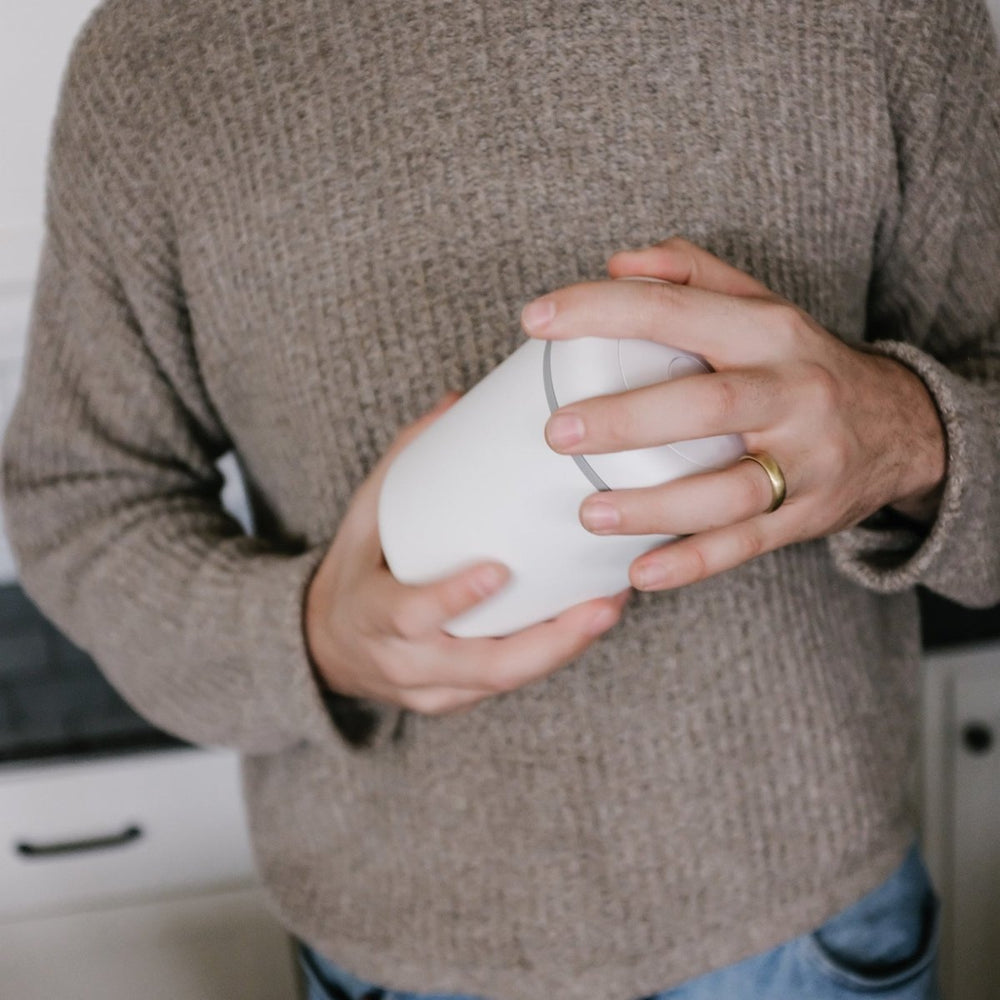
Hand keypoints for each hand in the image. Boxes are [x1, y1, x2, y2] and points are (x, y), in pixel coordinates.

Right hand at [305, 392, 630, 714]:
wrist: (325, 648)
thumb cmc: (354, 573)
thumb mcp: (361, 516)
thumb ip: (405, 461)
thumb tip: (456, 401)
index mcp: (369, 614)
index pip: (408, 614)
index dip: (452, 598)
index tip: (498, 571)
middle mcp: (401, 662)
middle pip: (481, 667)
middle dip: (548, 642)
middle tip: (601, 605)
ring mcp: (431, 689)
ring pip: (504, 681)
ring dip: (564, 648)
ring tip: (610, 606)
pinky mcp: (454, 700)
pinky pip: (508, 684)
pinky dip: (551, 655)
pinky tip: (589, 621)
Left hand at [520, 237, 946, 591]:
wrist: (902, 427)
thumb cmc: (801, 362)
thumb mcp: (760, 304)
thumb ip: (691, 273)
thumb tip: (616, 264)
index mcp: (769, 331)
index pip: (675, 309)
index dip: (601, 311)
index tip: (536, 320)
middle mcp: (792, 392)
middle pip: (706, 405)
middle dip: (627, 419)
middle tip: (556, 433)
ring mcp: (805, 461)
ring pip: (728, 490)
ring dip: (654, 505)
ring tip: (589, 512)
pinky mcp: (806, 516)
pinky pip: (745, 545)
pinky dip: (692, 562)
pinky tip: (640, 573)